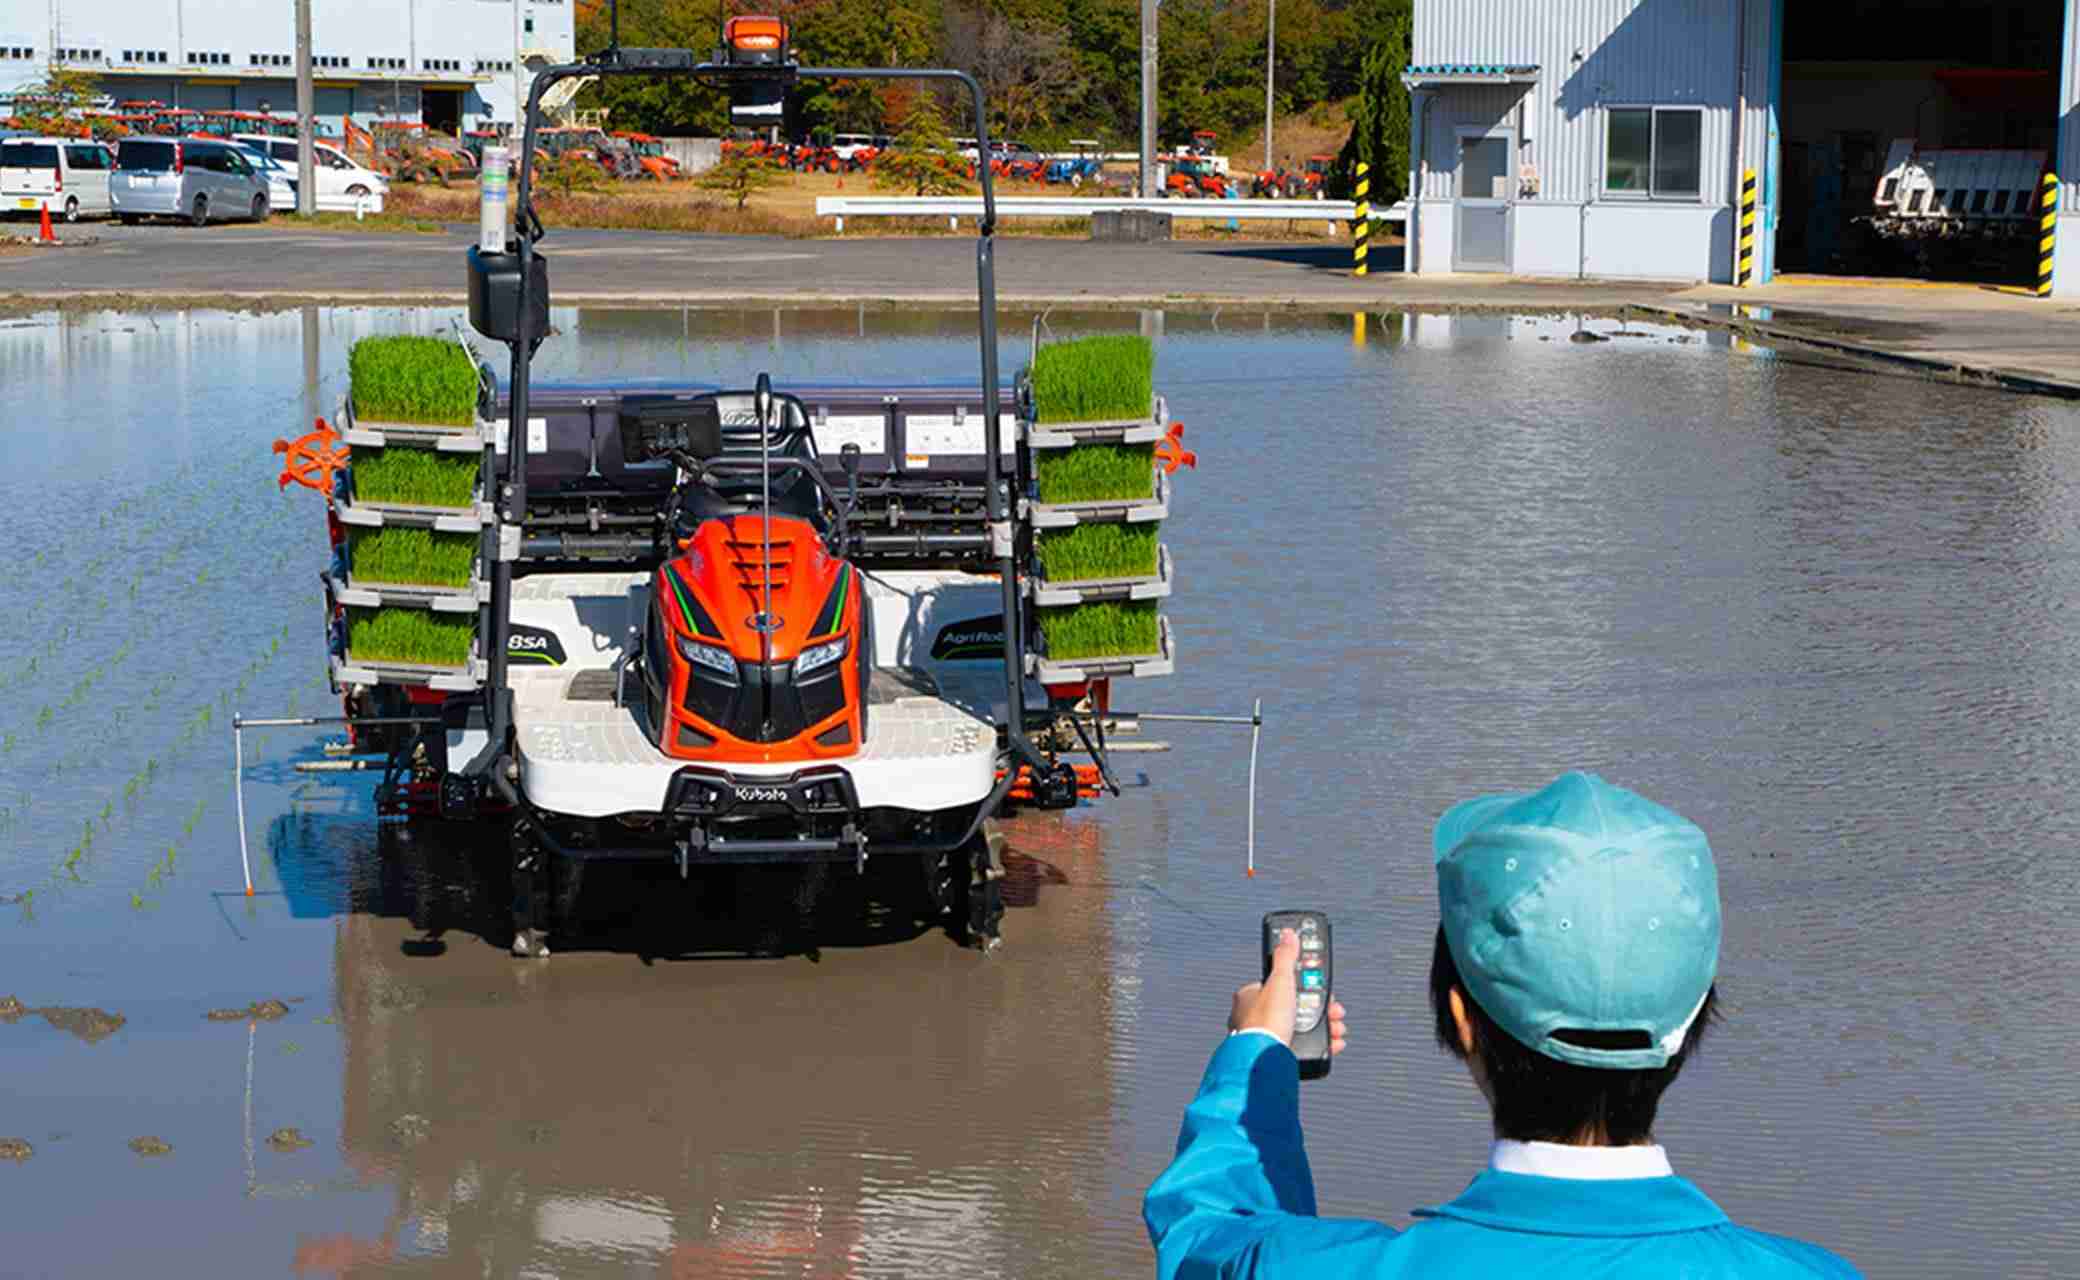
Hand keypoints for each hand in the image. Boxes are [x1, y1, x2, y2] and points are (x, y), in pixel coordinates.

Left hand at [1228, 928, 1348, 1054]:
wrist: (1263, 1060)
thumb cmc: (1265, 1022)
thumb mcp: (1280, 981)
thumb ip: (1286, 957)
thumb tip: (1288, 934)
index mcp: (1250, 996)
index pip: (1282, 982)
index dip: (1306, 984)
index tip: (1321, 986)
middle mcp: (1254, 1016)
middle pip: (1296, 1006)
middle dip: (1320, 1007)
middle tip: (1335, 1009)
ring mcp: (1265, 1035)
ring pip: (1301, 1026)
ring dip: (1324, 1026)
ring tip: (1336, 1027)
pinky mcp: (1276, 1053)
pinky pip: (1302, 1045)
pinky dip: (1320, 1043)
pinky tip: (1331, 1042)